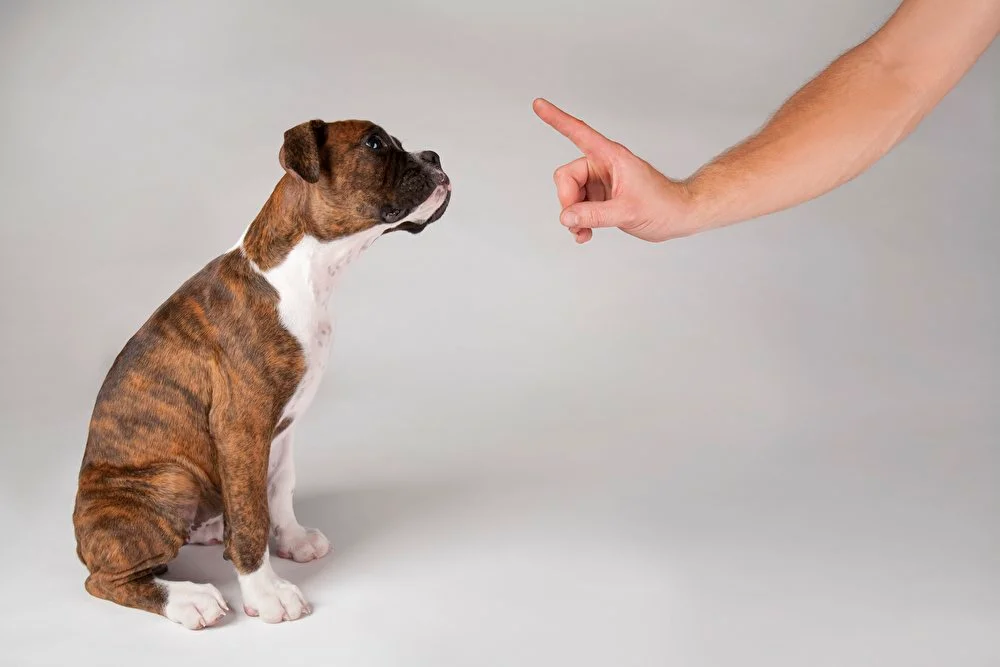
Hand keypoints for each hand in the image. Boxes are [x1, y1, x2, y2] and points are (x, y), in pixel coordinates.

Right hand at [532, 98, 699, 243]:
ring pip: (570, 194)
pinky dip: (579, 220)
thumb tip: (566, 217)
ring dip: (574, 215)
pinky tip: (585, 233)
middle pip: (566, 177)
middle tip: (578, 222)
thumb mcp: (627, 212)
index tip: (538, 104)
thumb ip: (594, 215)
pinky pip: (578, 206)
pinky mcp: (601, 196)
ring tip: (585, 232)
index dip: (557, 119)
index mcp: (610, 157)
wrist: (678, 217)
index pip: (578, 133)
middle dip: (568, 201)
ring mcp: (601, 181)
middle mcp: (603, 165)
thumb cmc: (663, 206)